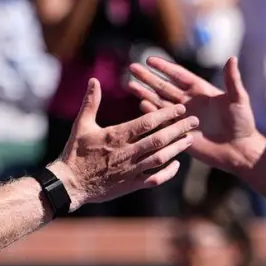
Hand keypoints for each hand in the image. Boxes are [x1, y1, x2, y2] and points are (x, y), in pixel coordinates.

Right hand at [49, 78, 196, 208]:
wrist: (70, 185)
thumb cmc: (75, 153)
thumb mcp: (81, 125)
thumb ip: (90, 102)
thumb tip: (94, 80)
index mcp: (117, 136)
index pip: (147, 122)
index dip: (166, 114)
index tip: (180, 107)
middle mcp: (127, 153)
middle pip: (159, 139)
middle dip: (179, 129)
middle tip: (195, 121)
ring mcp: (130, 170)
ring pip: (160, 158)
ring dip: (177, 149)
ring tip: (190, 139)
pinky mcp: (131, 184)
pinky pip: (154, 179)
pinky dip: (167, 172)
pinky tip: (176, 164)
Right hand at [130, 55, 264, 173]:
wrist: (239, 149)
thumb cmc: (242, 123)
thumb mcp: (239, 99)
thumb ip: (232, 80)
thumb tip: (232, 58)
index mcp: (200, 90)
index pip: (178, 75)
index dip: (164, 67)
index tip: (149, 59)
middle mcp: (188, 102)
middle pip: (164, 86)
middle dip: (148, 77)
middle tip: (132, 68)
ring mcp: (182, 117)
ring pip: (160, 102)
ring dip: (145, 94)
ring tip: (130, 84)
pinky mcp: (180, 132)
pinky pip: (163, 122)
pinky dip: (152, 114)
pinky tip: (141, 106)